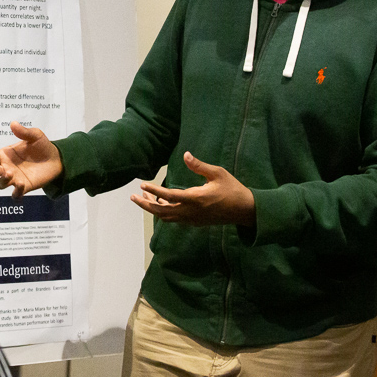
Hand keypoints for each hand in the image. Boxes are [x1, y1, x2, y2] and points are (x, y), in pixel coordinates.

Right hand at [0, 122, 62, 198]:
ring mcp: (14, 178)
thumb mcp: (35, 136)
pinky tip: (21, 185)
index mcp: (6, 154)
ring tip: (10, 174)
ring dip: (3, 180)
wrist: (56, 159)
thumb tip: (13, 123)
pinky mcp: (24, 187)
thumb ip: (24, 132)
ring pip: (1, 184)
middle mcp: (7, 167)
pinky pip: (16, 194)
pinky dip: (16, 192)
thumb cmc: (42, 146)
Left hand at [130, 151, 255, 226]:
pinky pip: (175, 219)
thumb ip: (199, 166)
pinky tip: (161, 203)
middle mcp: (191, 212)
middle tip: (132, 197)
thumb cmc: (232, 189)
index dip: (154, 191)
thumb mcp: (217, 173)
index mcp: (195, 199)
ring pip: (167, 217)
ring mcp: (192, 219)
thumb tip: (185, 155)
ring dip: (154, 209)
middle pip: (162, 212)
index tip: (142, 185)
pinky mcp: (195, 222)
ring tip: (144, 199)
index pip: (169, 196)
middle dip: (145, 205)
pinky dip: (164, 213)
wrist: (245, 211)